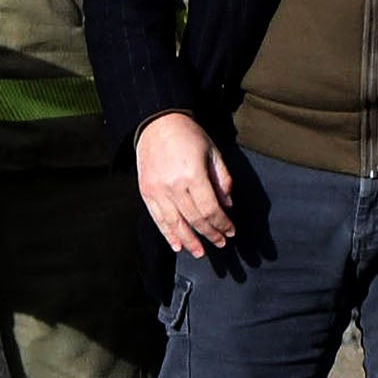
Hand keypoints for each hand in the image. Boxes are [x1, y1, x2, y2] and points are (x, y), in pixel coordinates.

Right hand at [136, 112, 235, 256]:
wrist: (157, 124)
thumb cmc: (188, 135)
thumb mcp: (213, 151)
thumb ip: (222, 179)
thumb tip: (228, 204)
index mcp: (193, 175)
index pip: (210, 209)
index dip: (222, 224)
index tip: (231, 231)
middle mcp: (174, 186)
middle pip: (195, 219)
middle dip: (210, 234)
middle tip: (221, 243)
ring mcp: (158, 191)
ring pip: (176, 224)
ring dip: (190, 241)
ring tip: (200, 252)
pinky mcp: (146, 193)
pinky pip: (158, 219)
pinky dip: (168, 234)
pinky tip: (177, 245)